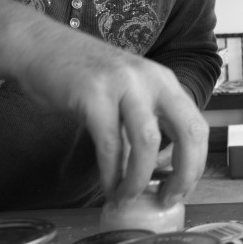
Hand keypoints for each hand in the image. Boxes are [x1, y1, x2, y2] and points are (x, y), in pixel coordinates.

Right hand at [8, 37, 206, 206]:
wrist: (45, 46)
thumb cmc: (88, 74)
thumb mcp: (132, 90)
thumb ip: (150, 119)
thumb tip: (163, 166)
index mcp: (165, 81)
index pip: (197, 125)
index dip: (197, 162)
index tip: (185, 186)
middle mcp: (152, 80)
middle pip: (188, 131)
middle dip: (184, 172)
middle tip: (169, 197)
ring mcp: (124, 84)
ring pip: (148, 142)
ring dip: (140, 178)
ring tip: (128, 197)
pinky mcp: (93, 94)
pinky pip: (110, 144)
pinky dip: (111, 172)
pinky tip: (108, 185)